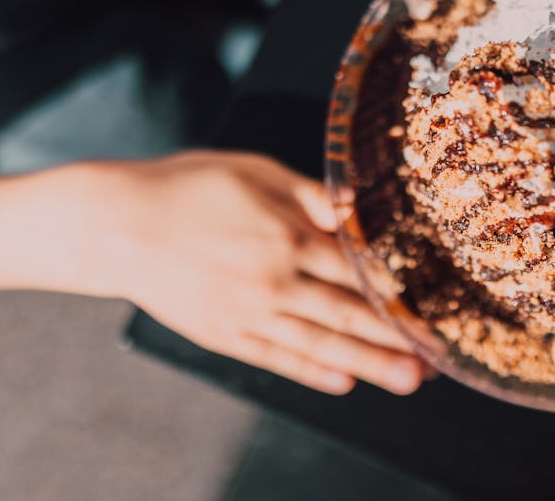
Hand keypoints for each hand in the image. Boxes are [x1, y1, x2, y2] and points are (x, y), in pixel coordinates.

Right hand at [64, 151, 425, 395]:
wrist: (117, 224)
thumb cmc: (190, 186)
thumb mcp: (257, 172)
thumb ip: (310, 196)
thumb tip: (356, 212)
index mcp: (288, 237)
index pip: (359, 272)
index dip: (399, 292)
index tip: (434, 306)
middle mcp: (273, 282)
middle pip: (348, 316)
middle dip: (397, 340)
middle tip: (437, 359)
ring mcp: (247, 313)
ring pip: (320, 344)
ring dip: (368, 364)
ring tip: (408, 380)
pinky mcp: (223, 334)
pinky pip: (277, 358)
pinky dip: (312, 372)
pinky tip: (343, 382)